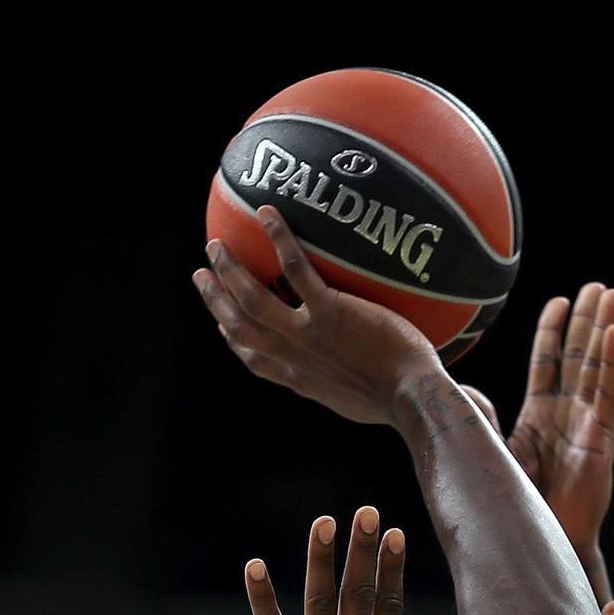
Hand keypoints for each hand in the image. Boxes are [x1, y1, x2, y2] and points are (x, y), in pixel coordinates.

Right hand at [193, 206, 440, 425]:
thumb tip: (346, 377)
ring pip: (252, 297)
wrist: (411, 399)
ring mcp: (308, 334)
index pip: (255, 360)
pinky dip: (279, 237)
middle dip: (215, 300)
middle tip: (202, 274)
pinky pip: (297, 267)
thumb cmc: (394, 402)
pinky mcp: (330, 312)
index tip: (223, 325)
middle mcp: (294, 357)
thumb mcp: (354, 402)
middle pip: (239, 326)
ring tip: (217, 244)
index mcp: (300, 380)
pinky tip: (268, 212)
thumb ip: (338, 385)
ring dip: (229, 269)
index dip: (234, 340)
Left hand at [245, 509, 456, 614]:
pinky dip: (262, 597)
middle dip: (364, 551)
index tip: (393, 533)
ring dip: (322, 559)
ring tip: (324, 521)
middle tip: (366, 511)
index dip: (392, 568)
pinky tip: (254, 565)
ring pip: (320, 601)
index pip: (389, 607)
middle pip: (361, 595)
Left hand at [462, 283, 613, 579]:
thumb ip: (480, 420)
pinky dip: (612, 362)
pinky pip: (607, 394)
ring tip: (612, 294)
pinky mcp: (600, 440)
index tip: (560, 302)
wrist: (543, 544)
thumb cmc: (518, 508)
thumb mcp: (492, 455)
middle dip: (588, 321)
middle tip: (599, 287)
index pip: (549, 365)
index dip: (554, 334)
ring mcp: (587, 426)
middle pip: (579, 358)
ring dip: (604, 330)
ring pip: (597, 367)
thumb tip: (460, 389)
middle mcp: (567, 417)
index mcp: (540, 418)